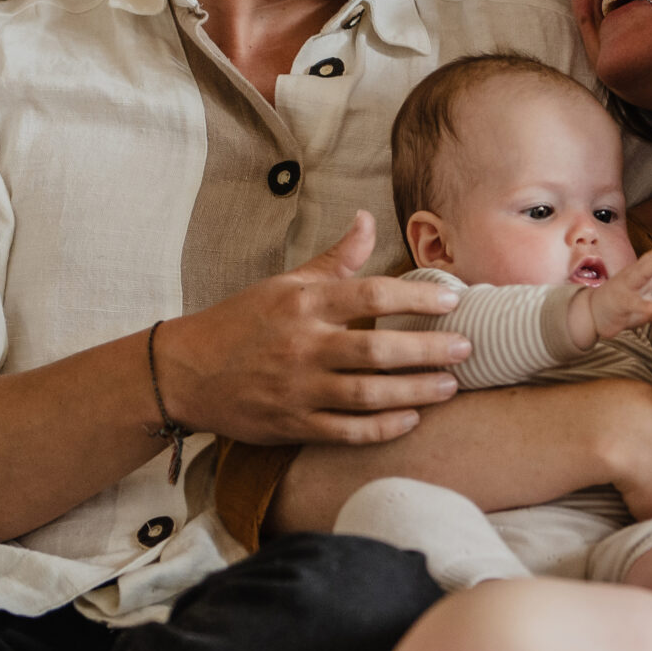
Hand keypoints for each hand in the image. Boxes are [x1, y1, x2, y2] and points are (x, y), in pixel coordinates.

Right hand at [158, 211, 474, 444]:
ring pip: (367, 394)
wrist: (185, 372)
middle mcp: (303, 346)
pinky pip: (346, 431)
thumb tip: (367, 219)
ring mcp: (297, 389)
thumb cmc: (241, 322)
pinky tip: (411, 420)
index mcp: (304, 304)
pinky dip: (382, 428)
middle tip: (466, 348)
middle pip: (377, 349)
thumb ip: (334, 259)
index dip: (417, 297)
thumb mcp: (285, 283)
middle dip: (428, 350)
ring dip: (414, 391)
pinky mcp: (292, 425)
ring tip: (450, 386)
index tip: (453, 300)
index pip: (371, 294)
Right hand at [576, 232, 651, 346]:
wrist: (591, 315)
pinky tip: (651, 308)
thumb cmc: (620, 304)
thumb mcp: (646, 303)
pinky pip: (631, 305)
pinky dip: (641, 306)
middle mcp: (633, 276)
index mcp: (641, 272)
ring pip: (641, 275)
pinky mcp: (618, 306)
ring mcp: (625, 289)